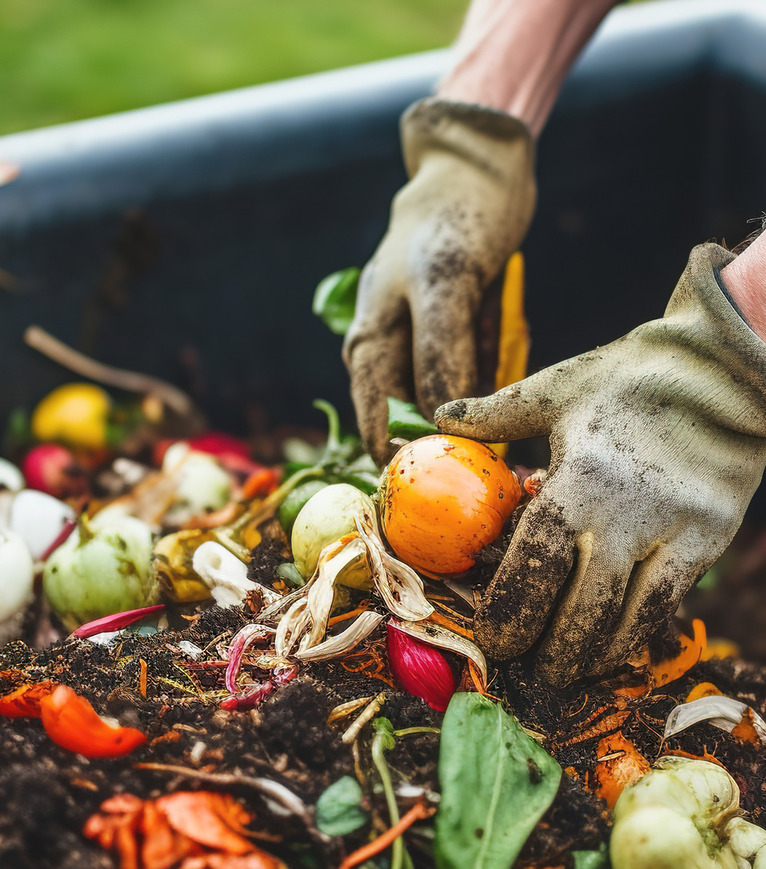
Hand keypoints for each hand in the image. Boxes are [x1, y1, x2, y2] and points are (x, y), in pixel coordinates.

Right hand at [343, 98, 535, 462]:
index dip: (405, 462)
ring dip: (464, 427)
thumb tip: (439, 422)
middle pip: (406, 423)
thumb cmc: (453, 224)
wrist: (473, 175)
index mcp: (370, 346)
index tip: (447, 490)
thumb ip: (439, 353)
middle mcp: (385, 352)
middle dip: (441, 451)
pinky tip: (501, 402)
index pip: (376, 426)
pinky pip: (459, 382)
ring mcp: (414, 344)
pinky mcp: (444, 337)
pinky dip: (478, 396)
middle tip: (486, 476)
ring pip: (435, 406)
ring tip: (500, 449)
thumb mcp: (445, 285)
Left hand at [436, 244, 765, 684]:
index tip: (492, 638)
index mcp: (585, 472)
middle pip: (584, 603)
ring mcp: (678, 529)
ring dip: (593, 654)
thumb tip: (440, 417)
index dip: (512, 606)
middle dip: (550, 649)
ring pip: (631, 615)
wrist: (722, 373)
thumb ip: (497, 412)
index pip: (539, 557)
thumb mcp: (557, 387)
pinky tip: (612, 648)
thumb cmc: (628, 379)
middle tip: (523, 671)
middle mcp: (632, 509)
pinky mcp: (710, 538)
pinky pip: (669, 602)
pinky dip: (637, 633)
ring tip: (562, 673)